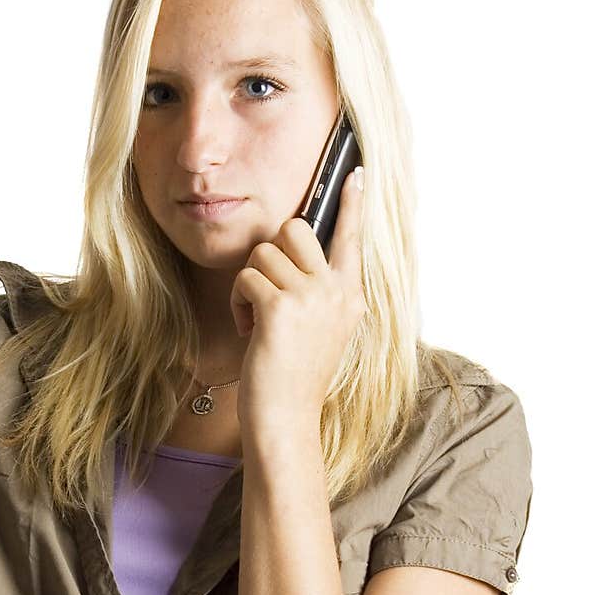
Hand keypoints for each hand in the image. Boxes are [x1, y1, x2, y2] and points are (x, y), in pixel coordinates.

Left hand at [230, 168, 365, 434]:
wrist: (286, 420)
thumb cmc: (293, 379)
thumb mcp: (320, 332)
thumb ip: (318, 294)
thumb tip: (294, 251)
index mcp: (349, 296)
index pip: (350, 238)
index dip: (351, 205)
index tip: (354, 174)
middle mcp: (336, 291)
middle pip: (295, 229)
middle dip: (271, 254)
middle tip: (267, 293)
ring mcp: (311, 297)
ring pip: (264, 253)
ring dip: (249, 284)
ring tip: (257, 321)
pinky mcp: (281, 307)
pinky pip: (246, 277)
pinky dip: (238, 302)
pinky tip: (249, 332)